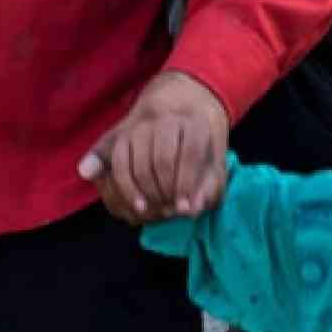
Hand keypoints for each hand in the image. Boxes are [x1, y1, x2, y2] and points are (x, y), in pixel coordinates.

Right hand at [78, 70, 228, 223]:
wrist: (179, 139)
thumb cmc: (199, 163)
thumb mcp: (213, 176)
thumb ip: (207, 192)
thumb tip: (191, 209)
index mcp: (196, 124)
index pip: (191, 152)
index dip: (187, 184)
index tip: (185, 208)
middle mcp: (167, 120)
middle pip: (163, 160)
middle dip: (165, 192)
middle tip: (170, 212)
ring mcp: (141, 127)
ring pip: (139, 165)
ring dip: (147, 194)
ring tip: (157, 211)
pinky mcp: (122, 138)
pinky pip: (118, 166)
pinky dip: (125, 190)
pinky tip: (138, 206)